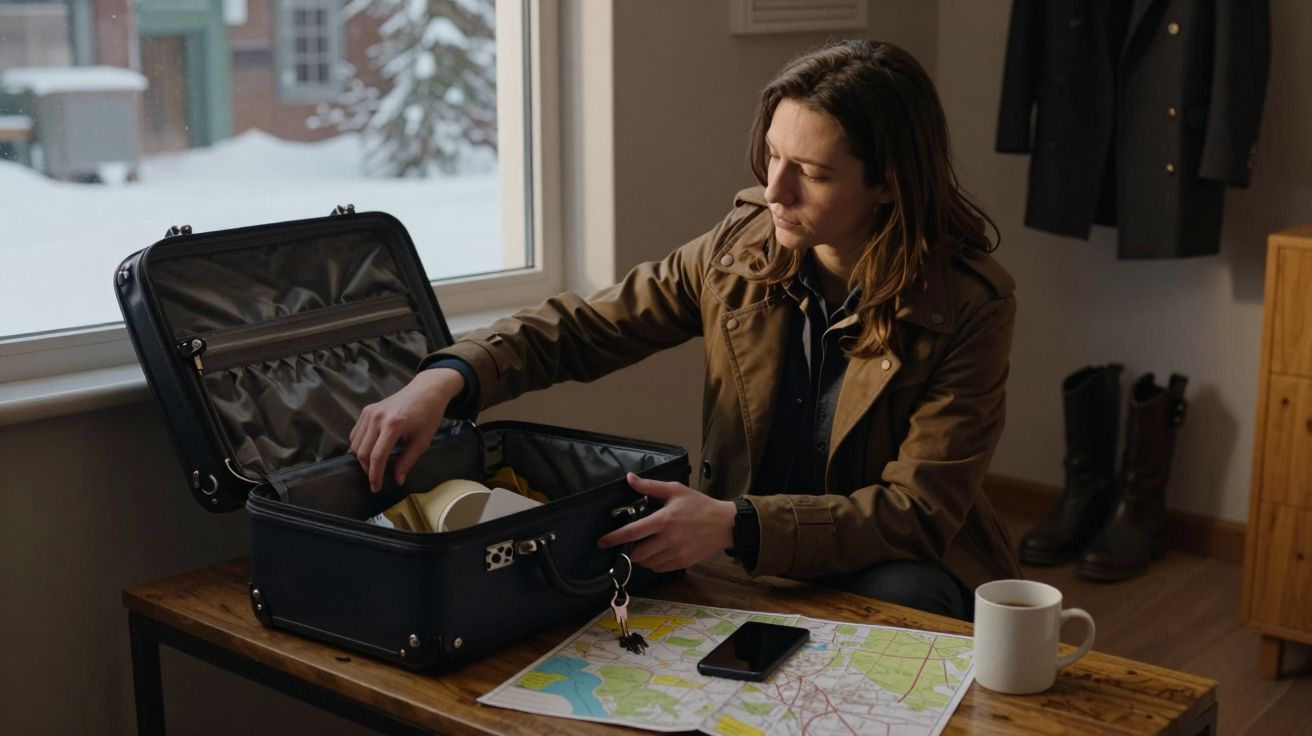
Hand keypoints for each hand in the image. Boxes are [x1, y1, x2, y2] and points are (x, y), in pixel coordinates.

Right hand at [349, 367, 464, 491]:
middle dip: (367, 469)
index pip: (377, 456)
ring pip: (355, 443)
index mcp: (393, 425)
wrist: (427, 390)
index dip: (375, 475)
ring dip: (362, 458)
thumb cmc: (429, 415)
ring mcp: (369, 412)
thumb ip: (407, 461)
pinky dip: (359, 445)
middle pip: (362, 452)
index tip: (376, 488)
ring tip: (374, 466)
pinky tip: (370, 451)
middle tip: (376, 480)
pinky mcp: (366, 410)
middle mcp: (377, 417)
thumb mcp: (422, 441)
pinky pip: (356, 433)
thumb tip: (397, 480)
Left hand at [597, 473, 735, 572]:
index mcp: (664, 520)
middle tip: (623, 547)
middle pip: (638, 553)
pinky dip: (652, 564)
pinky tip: (654, 555)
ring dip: (640, 558)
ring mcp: (676, 553)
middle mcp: (668, 539)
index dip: (615, 538)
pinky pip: (660, 569)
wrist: (725, 524)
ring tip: (639, 549)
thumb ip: (650, 486)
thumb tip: (629, 478)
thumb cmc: (699, 505)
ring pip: (648, 563)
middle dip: (627, 552)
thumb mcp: (675, 490)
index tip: (602, 542)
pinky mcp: (683, 563)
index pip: (633, 532)